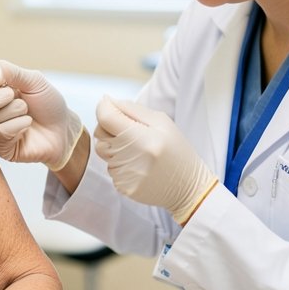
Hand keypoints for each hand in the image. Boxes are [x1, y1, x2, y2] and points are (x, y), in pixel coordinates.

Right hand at [0, 60, 83, 170]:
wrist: (64, 129)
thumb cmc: (48, 105)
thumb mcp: (34, 81)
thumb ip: (11, 72)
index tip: (10, 85)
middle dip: (0, 100)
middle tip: (21, 101)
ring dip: (14, 112)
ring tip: (28, 114)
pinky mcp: (2, 147)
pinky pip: (1, 133)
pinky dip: (18, 125)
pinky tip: (27, 126)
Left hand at [94, 96, 216, 224]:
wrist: (189, 188)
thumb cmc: (177, 151)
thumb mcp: (162, 122)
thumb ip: (132, 109)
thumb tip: (106, 101)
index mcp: (143, 138)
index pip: (105, 117)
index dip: (104, 108)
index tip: (110, 106)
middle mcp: (131, 158)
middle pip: (100, 133)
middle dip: (109, 127)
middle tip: (130, 131)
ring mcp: (125, 175)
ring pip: (103, 150)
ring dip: (115, 147)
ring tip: (138, 151)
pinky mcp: (122, 187)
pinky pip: (110, 167)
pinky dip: (120, 163)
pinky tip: (138, 165)